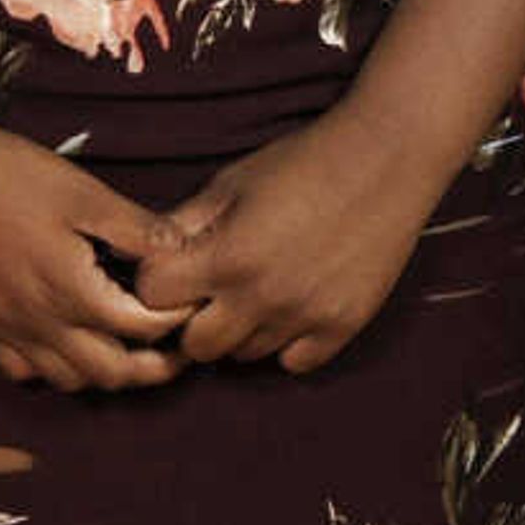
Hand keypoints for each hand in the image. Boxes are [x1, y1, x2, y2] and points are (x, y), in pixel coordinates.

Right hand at [0, 106, 192, 391]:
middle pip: (112, 373)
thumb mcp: (81, 191)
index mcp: (71, 288)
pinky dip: (48, 368)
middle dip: (153, 367)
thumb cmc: (4, 172)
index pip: (143, 328)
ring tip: (120, 347)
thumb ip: (136, 227)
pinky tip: (58, 342)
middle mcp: (39, 321)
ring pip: (68, 380)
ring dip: (103, 372)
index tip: (189, 306)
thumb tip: (180, 251)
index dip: (176, 320)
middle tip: (173, 351)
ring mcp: (3, 327)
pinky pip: (20, 371)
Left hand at [131, 116, 438, 373]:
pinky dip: (284, 343)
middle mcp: (263, 297)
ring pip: (245, 355)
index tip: (169, 271)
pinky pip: (295, 363)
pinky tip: (286, 308)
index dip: (154, 283)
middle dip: (191, 319)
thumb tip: (142, 252)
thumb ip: (183, 224)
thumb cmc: (300, 164)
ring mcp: (306, 317)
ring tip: (250, 292)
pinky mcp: (344, 327)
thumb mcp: (229, 183)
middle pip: (197, 345)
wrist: (382, 162)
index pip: (154, 297)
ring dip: (238, 331)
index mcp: (226, 256)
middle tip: (205, 291)